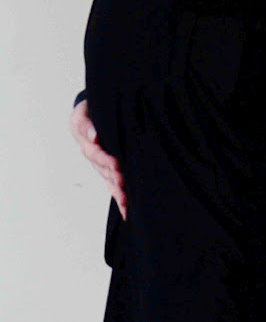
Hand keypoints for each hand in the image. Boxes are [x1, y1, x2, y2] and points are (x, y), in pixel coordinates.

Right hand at [70, 99, 127, 220]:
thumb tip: (94, 136)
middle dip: (113, 176)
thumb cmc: (89, 111)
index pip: (95, 152)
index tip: (116, 164)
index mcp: (86, 141)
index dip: (105, 159)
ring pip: (108, 179)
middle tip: (123, 181)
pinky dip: (119, 198)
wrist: (91, 114)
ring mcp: (100, 165)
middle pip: (102, 169)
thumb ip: (87, 124)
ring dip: (116, 190)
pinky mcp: (108, 171)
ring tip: (125, 200)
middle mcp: (92, 155)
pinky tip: (126, 210)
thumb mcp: (83, 113)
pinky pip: (112, 185)